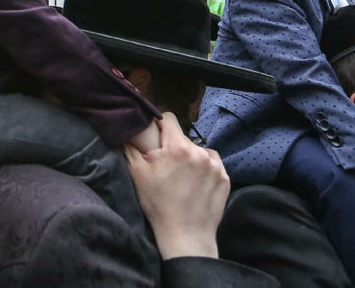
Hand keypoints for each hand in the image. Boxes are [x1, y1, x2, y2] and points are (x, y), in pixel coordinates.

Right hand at [124, 113, 228, 259]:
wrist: (185, 235)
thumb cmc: (158, 204)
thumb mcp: (137, 173)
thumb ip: (132, 146)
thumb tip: (129, 130)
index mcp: (178, 147)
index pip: (169, 119)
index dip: (159, 126)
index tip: (156, 139)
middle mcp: (200, 152)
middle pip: (183, 138)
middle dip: (174, 147)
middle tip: (167, 166)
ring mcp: (215, 166)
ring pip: (199, 150)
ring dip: (191, 157)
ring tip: (183, 177)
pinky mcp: (225, 179)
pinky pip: (213, 164)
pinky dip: (204, 169)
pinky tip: (195, 184)